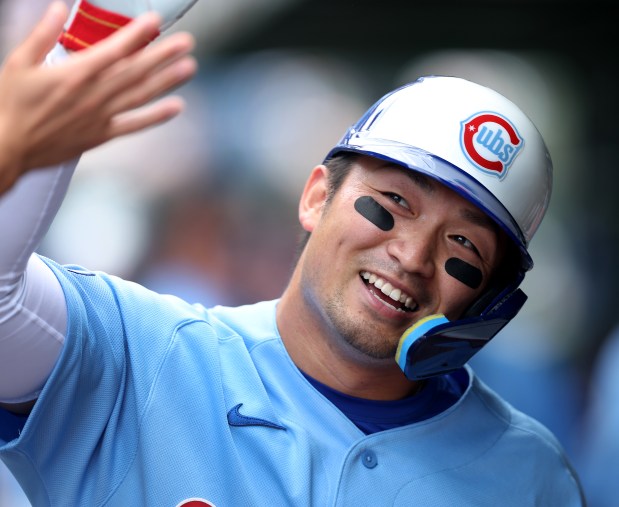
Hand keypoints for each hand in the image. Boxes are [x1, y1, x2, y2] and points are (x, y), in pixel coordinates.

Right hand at [0, 1, 196, 193]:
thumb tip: (60, 7)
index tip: (156, 20)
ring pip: (140, 95)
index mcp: (75, 73)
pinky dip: (156, 117)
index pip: (114, 49)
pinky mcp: (102, 135)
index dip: (137, 34)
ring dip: (167, 81)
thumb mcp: (19, 62)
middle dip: (163, 54)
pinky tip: (176, 107)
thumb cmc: (10, 103)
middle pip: (136, 71)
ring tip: (190, 67)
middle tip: (187, 42)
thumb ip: (41, 34)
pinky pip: (134, 125)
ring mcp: (101, 116)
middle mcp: (94, 94)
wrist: (8, 147)